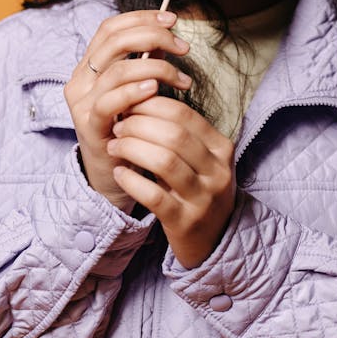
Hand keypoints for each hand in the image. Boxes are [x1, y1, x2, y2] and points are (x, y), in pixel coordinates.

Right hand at [64, 10, 191, 207]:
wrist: (112, 174)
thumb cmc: (128, 130)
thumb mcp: (137, 91)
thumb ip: (145, 64)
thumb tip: (168, 37)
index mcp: (89, 66)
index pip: (110, 28)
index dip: (141, 18)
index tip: (172, 20)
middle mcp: (80, 80)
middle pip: (114, 41)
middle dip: (153, 36)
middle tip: (183, 47)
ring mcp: (81, 103)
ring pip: (116, 70)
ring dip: (157, 68)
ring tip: (182, 79)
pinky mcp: (88, 126)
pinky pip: (108, 102)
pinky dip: (134, 91)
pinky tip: (155, 90)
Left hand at [106, 96, 235, 267]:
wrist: (214, 239)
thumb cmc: (198, 189)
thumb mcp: (201, 158)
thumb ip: (179, 132)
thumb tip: (140, 98)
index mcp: (221, 148)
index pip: (184, 115)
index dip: (151, 105)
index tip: (129, 105)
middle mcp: (217, 171)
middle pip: (174, 135)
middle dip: (138, 126)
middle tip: (118, 126)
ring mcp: (203, 198)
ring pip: (164, 162)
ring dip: (132, 149)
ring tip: (115, 146)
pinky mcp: (185, 221)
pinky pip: (154, 196)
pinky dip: (132, 181)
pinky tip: (120, 173)